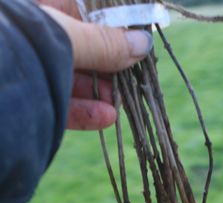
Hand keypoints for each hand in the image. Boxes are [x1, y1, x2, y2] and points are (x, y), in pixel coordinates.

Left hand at [40, 0, 152, 129]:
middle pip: (83, 49)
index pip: (87, 13)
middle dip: (110, 67)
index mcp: (41, 8)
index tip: (138, 43)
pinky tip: (107, 116)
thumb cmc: (22, 44)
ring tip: (120, 101)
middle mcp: (35, 37)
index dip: (114, 29)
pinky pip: (60, 104)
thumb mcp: (68, 36)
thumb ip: (105, 42)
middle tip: (133, 77)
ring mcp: (32, 69)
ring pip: (73, 79)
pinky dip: (85, 112)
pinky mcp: (30, 101)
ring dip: (101, 92)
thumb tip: (143, 44)